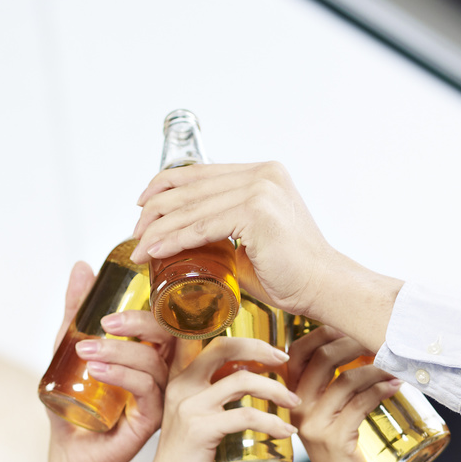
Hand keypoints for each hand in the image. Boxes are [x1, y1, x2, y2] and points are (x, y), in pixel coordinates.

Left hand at [44, 262, 171, 461]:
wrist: (72, 452)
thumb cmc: (76, 402)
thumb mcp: (69, 349)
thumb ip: (78, 311)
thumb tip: (82, 267)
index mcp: (152, 352)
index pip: (163, 320)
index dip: (148, 305)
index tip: (112, 302)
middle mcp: (163, 371)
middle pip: (169, 336)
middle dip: (139, 323)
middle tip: (104, 322)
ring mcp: (162, 395)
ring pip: (155, 362)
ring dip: (120, 351)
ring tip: (86, 350)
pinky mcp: (153, 419)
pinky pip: (147, 390)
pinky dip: (124, 375)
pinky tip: (98, 370)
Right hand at [77, 335, 297, 461]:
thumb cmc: (190, 456)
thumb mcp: (196, 416)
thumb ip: (214, 393)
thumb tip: (253, 378)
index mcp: (180, 377)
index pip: (206, 339)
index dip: (240, 336)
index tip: (271, 347)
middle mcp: (181, 385)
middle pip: (224, 347)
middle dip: (260, 349)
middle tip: (285, 361)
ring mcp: (189, 406)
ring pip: (242, 381)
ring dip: (276, 390)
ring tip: (294, 402)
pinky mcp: (201, 429)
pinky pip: (245, 415)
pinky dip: (272, 422)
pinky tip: (287, 431)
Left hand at [130, 162, 402, 351]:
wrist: (324, 288)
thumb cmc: (293, 274)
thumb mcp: (250, 243)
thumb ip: (222, 233)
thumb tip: (187, 243)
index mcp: (263, 174)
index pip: (201, 173)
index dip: (166, 185)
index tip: (143, 206)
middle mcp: (262, 174)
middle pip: (192, 186)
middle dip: (156, 209)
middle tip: (136, 232)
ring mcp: (261, 189)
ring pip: (192, 207)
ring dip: (158, 229)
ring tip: (138, 247)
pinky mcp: (257, 211)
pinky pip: (202, 226)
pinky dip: (174, 238)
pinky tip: (155, 250)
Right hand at [289, 325, 397, 461]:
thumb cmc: (345, 448)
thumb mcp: (330, 413)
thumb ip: (332, 384)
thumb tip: (360, 340)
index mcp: (291, 398)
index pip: (297, 353)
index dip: (322, 332)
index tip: (350, 324)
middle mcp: (296, 409)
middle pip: (322, 359)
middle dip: (353, 342)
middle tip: (379, 339)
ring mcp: (313, 425)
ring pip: (345, 380)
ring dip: (375, 367)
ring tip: (394, 365)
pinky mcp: (334, 439)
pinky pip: (360, 403)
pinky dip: (380, 390)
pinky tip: (395, 385)